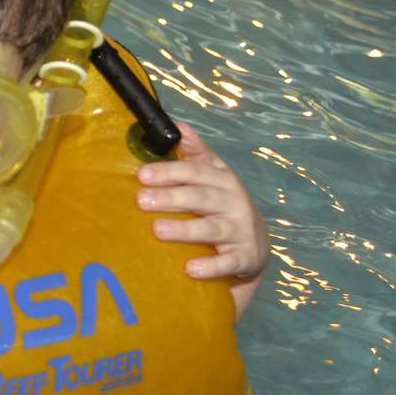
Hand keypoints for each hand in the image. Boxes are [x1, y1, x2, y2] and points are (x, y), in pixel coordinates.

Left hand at [138, 123, 268, 315]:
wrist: (254, 244)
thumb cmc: (223, 203)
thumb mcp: (213, 175)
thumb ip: (195, 152)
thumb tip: (177, 125)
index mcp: (223, 180)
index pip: (195, 172)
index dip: (169, 172)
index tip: (142, 174)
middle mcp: (234, 202)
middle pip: (200, 198)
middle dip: (171, 198)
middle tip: (141, 200)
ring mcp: (241, 231)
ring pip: (211, 229)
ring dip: (184, 229)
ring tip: (157, 230)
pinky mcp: (244, 258)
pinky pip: (227, 263)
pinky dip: (211, 266)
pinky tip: (190, 269)